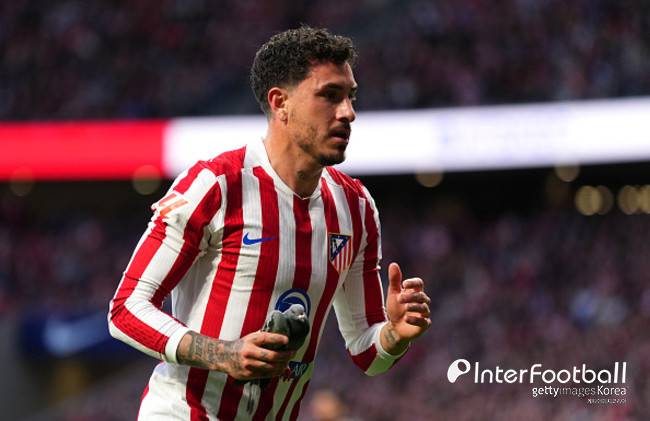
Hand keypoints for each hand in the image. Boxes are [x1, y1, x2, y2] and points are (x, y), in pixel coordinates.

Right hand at [177, 331, 294, 379]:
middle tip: (293, 353)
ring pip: (271, 367)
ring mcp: (248, 364)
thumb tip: (283, 340)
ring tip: (288, 362)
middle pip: (272, 356)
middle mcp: (249, 352)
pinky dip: (275, 372)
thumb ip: (264, 338)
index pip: (267, 338)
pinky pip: (266, 374)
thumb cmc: (242, 345)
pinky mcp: (248, 374)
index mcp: (251, 340)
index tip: (287, 340)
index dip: (279, 339)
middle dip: (285, 355)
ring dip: (283, 365)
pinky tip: (280, 369)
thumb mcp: (251, 338)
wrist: (224, 357)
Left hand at [382, 262, 430, 353]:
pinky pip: (424, 322)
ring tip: (404, 308)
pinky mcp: (424, 325)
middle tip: (399, 298)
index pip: (419, 284)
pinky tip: (406, 318)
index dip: (413, 282)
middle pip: (421, 296)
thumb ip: (394, 280)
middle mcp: (422, 302)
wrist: (394, 328)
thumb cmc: (396, 309)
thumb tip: (393, 264)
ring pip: (424, 308)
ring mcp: (424, 314)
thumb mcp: (393, 294)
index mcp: (415, 292)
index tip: (404, 283)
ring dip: (414, 306)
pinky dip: (415, 319)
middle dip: (411, 296)